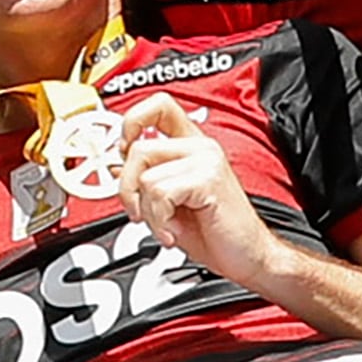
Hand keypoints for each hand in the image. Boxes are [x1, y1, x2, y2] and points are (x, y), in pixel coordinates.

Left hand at [118, 92, 274, 282]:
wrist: (245, 256)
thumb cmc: (213, 232)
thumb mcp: (167, 202)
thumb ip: (145, 178)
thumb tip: (116, 166)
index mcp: (190, 146)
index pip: (159, 105)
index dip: (132, 121)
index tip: (124, 150)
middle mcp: (200, 147)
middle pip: (137, 148)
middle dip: (127, 188)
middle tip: (141, 210)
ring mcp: (206, 160)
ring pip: (145, 176)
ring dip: (147, 211)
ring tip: (165, 224)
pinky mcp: (209, 179)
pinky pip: (159, 193)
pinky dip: (158, 220)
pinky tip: (173, 231)